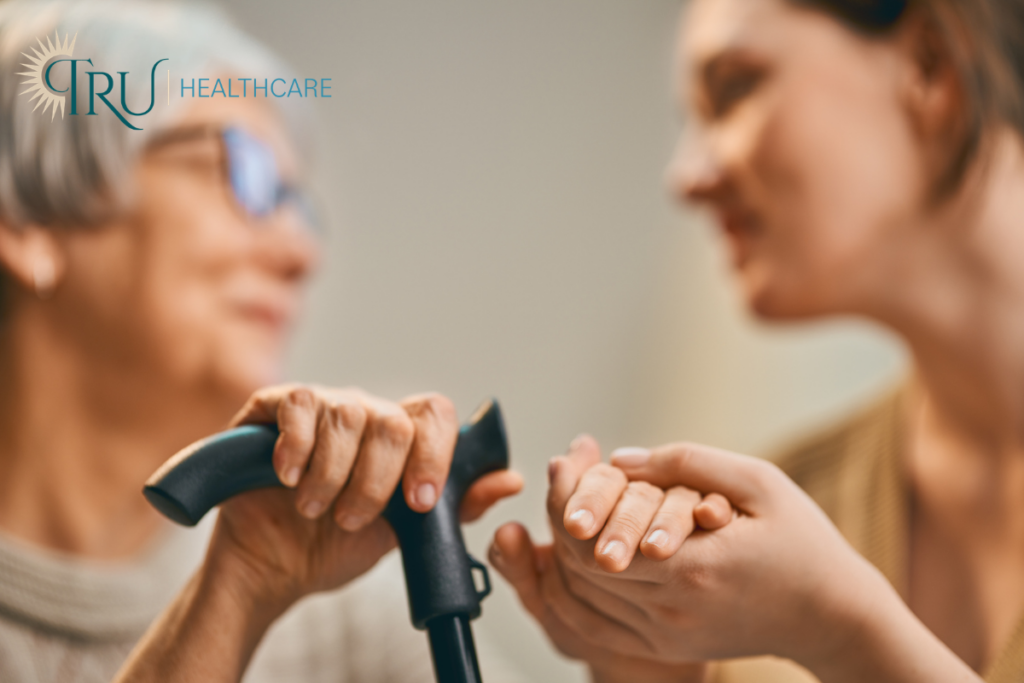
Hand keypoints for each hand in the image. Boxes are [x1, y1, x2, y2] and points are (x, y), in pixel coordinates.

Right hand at [205, 385, 523, 612]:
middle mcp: (367, 412)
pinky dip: (298, 446)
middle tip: (353, 519)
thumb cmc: (338, 545)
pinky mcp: (275, 406)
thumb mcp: (403, 535)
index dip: (434, 455)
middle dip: (378, 480)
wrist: (275, 566)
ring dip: (333, 476)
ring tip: (315, 510)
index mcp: (401, 437)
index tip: (419, 502)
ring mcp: (323, 405)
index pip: (436, 415)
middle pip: (394, 420)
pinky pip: (299, 404)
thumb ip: (455, 507)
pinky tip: (288, 478)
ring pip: (349, 415)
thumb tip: (512, 479)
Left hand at [498, 437, 977, 682]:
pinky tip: (572, 553)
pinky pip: (598, 623)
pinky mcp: (666, 646)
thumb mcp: (758, 483)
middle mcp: (672, 608)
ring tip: (565, 503)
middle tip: (561, 475)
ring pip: (583, 594)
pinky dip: (575, 588)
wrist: (832, 616)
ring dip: (564, 548)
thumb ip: (687, 463)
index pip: (594, 537)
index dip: (569, 496)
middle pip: (580, 564)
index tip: (564, 460)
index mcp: (693, 566)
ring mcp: (666, 634)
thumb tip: (620, 459)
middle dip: (562, 514)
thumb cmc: (802, 541)